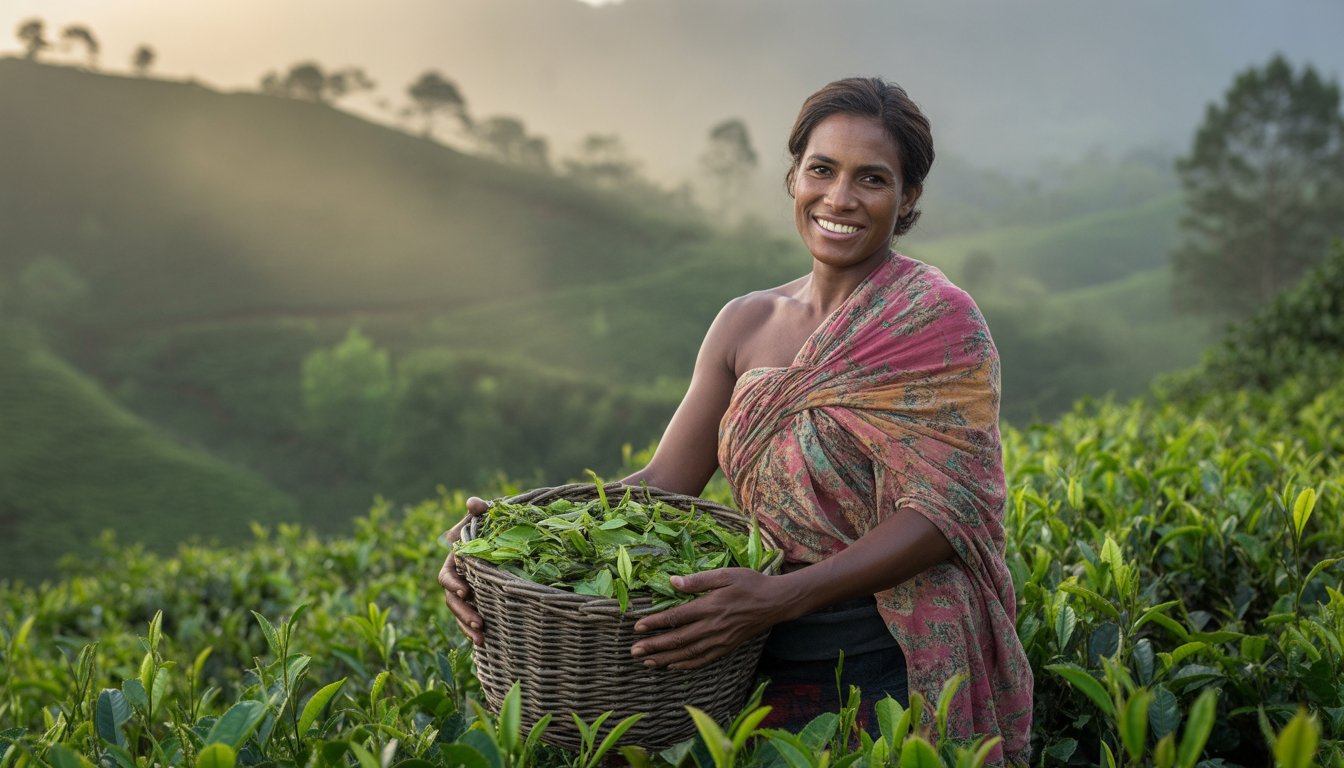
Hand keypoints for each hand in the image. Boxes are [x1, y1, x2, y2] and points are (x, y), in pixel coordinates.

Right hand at [437, 496, 489, 644]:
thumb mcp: (487, 515)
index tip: (466, 590)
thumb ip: (480, 509)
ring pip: (461, 612)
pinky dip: (476, 631)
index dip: (453, 584)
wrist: (509, 535)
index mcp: (455, 560)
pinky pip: (473, 618)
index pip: (447, 575)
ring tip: (482, 638)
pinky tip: (486, 643)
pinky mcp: (480, 600)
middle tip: (479, 623)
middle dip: (463, 613)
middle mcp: (459, 578)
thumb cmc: (494, 523)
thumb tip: (473, 503)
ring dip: (468, 626)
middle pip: (453, 600)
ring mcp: (469, 591)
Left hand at [629, 568, 788, 669]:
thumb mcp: (725, 574)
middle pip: (677, 640)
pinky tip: (673, 667)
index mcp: (709, 606)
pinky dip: (686, 665)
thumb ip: (698, 580)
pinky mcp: (727, 647)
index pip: (675, 618)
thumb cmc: (750, 584)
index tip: (637, 627)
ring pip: (687, 654)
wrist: (776, 602)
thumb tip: (673, 582)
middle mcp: (712, 627)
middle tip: (634, 651)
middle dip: (654, 646)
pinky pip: (703, 660)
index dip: (655, 624)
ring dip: (665, 659)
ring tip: (647, 662)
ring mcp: (720, 640)